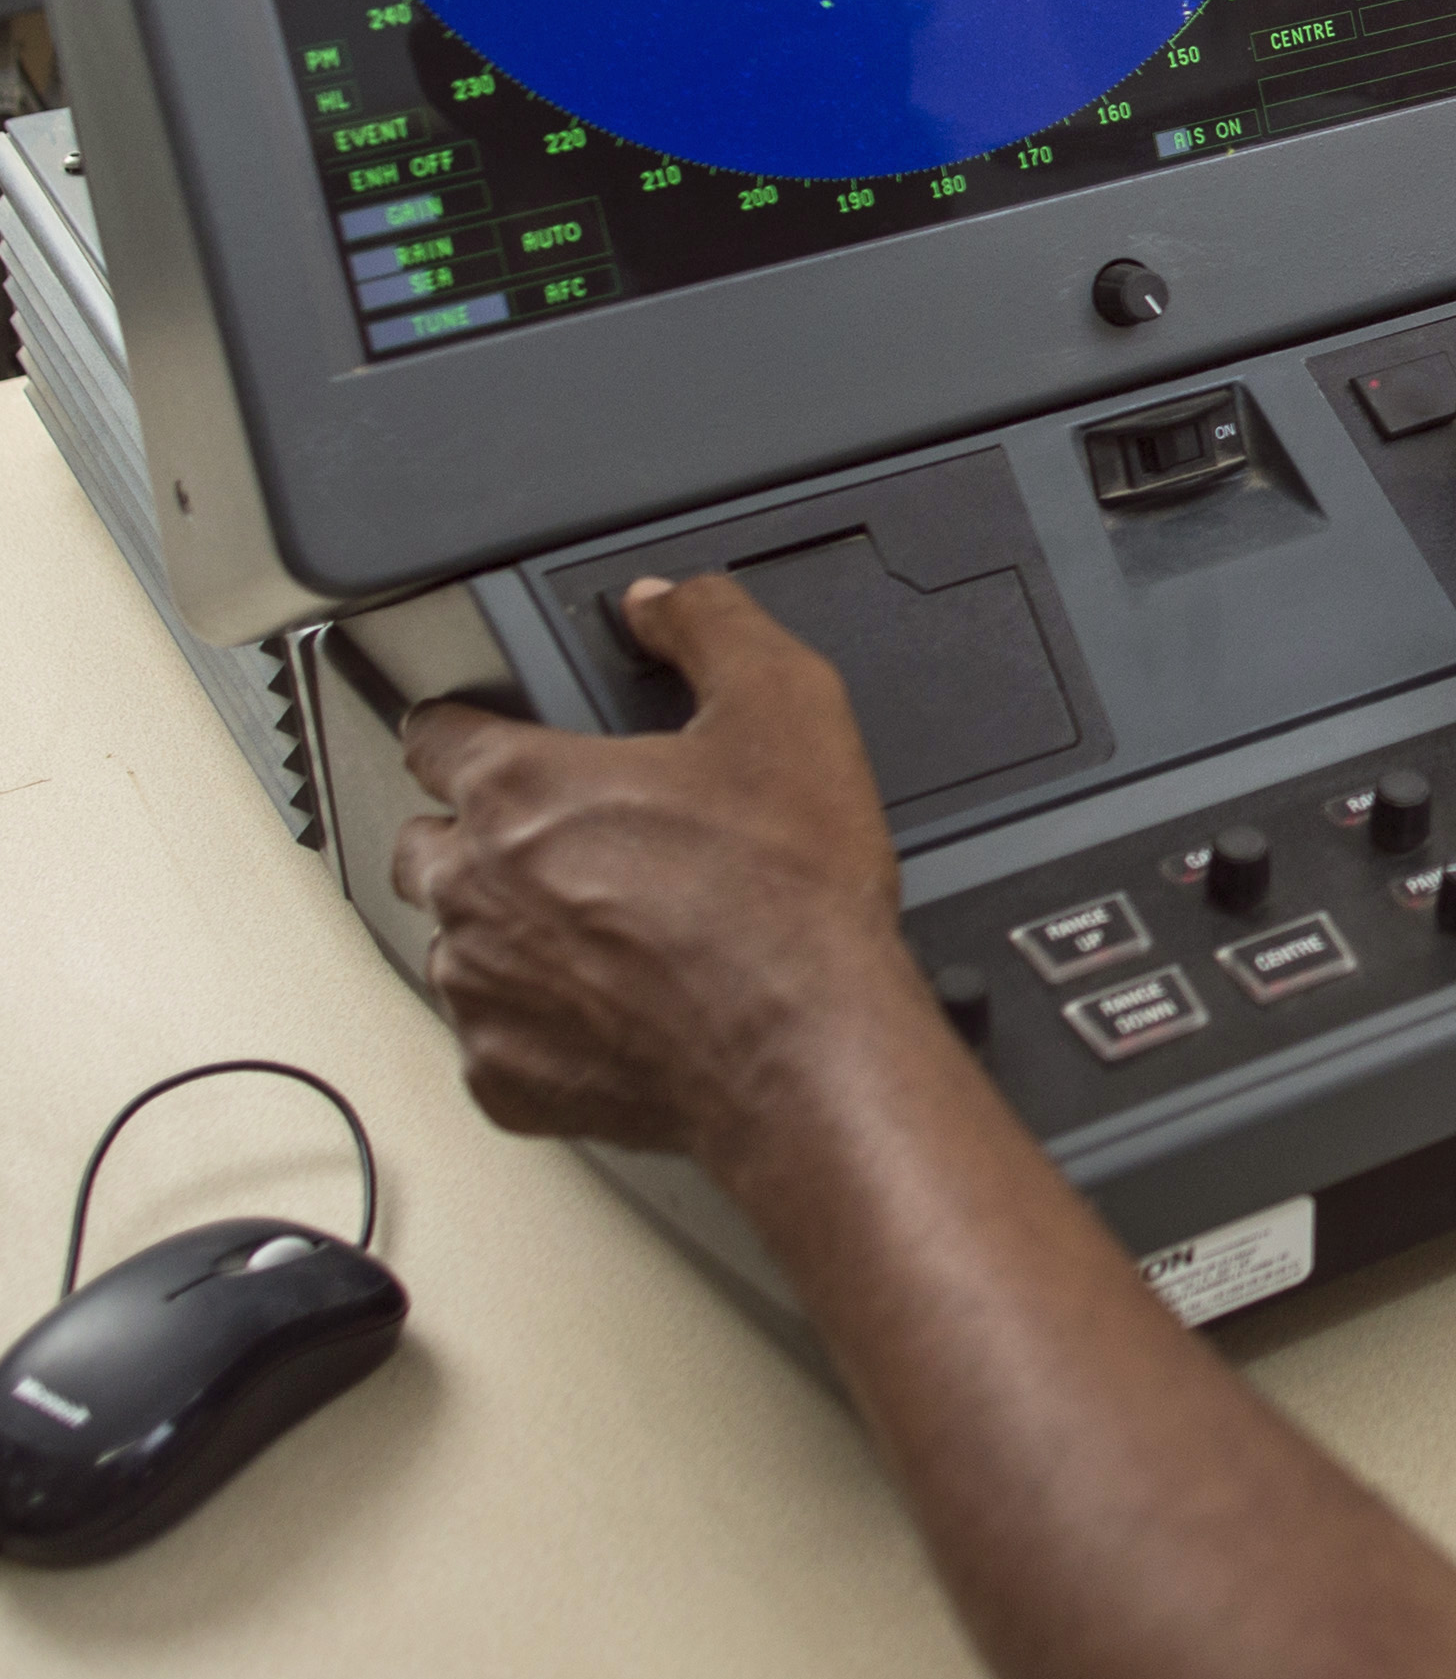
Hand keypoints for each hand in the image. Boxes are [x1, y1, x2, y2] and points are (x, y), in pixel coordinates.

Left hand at [391, 574, 931, 1166]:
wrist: (809, 1047)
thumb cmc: (787, 894)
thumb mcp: (785, 702)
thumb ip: (709, 623)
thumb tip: (660, 600)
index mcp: (520, 787)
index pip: (430, 730)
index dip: (462, 722)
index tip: (489, 735)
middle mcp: (473, 887)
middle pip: (422, 840)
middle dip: (474, 831)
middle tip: (566, 837)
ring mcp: (481, 991)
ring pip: (454, 942)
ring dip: (504, 928)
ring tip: (602, 926)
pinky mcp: (505, 1078)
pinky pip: (494, 1035)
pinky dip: (538, 1019)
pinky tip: (615, 1002)